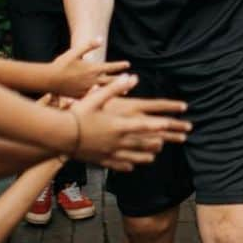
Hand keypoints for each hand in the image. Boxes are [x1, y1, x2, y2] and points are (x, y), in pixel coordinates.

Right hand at [49, 40, 130, 98]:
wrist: (49, 79)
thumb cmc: (61, 64)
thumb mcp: (75, 51)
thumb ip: (88, 46)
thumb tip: (100, 38)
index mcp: (92, 68)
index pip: (110, 67)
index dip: (120, 65)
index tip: (128, 64)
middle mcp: (92, 80)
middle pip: (112, 81)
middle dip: (123, 80)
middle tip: (133, 80)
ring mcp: (88, 89)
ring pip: (106, 90)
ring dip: (116, 90)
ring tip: (125, 92)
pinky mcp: (82, 96)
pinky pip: (96, 97)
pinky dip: (104, 97)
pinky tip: (108, 99)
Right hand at [70, 75, 191, 170]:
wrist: (59, 135)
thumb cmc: (77, 114)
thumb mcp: (95, 97)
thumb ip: (115, 88)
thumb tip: (131, 77)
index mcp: (119, 124)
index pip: (146, 125)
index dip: (161, 124)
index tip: (174, 123)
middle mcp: (119, 140)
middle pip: (147, 141)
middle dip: (167, 139)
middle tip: (182, 137)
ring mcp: (112, 152)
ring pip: (137, 155)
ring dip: (149, 153)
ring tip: (157, 152)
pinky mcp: (103, 160)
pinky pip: (120, 163)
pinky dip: (128, 164)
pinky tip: (133, 165)